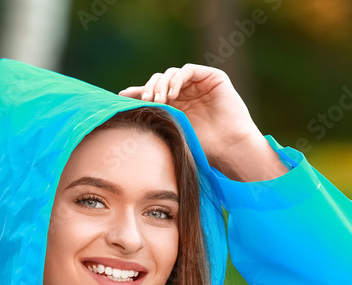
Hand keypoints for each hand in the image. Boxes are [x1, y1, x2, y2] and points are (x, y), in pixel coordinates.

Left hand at [118, 65, 287, 181]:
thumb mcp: (172, 131)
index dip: (137, 92)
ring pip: (171, 74)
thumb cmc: (203, 147)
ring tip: (159, 101)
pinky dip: (177, 79)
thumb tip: (126, 114)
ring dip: (162, 85)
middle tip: (145, 102)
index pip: (152, 92)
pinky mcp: (213, 77)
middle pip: (159, 80)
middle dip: (149, 89)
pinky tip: (172, 94)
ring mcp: (199, 84)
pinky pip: (188, 70)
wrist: (229, 147)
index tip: (122, 96)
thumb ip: (156, 118)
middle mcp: (186, 93)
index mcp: (176, 105)